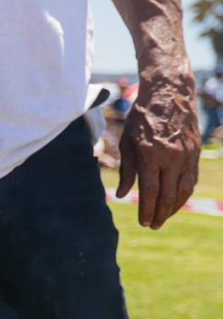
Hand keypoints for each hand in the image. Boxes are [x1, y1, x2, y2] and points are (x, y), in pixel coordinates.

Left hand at [117, 72, 199, 228]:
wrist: (169, 92)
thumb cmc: (142, 116)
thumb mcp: (127, 141)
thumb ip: (126, 170)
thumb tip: (122, 195)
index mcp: (151, 154)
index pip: (150, 191)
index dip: (147, 210)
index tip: (143, 222)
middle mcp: (172, 157)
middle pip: (168, 195)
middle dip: (160, 214)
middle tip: (153, 226)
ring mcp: (187, 155)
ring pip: (184, 190)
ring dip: (174, 207)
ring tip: (164, 217)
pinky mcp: (195, 152)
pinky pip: (192, 179)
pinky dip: (184, 193)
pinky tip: (176, 200)